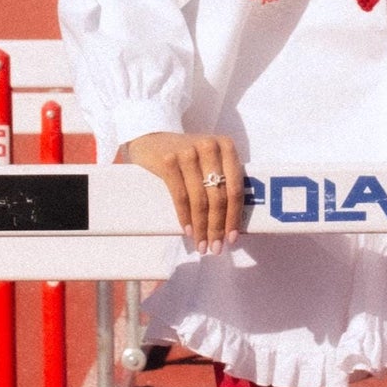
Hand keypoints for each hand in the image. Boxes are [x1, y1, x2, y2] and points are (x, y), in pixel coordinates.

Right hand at [124, 131, 243, 254]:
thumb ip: (223, 180)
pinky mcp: (168, 161)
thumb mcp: (209, 160)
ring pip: (200, 199)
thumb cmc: (187, 155)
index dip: (234, 216)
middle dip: (217, 227)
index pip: (235, 187)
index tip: (232, 238)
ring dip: (201, 227)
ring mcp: (188, 153)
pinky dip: (185, 217)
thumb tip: (232, 223)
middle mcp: (209, 147)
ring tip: (201, 244)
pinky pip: (180, 197)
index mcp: (226, 146)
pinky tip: (188, 230)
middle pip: (218, 196)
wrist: (152, 138)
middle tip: (215, 247)